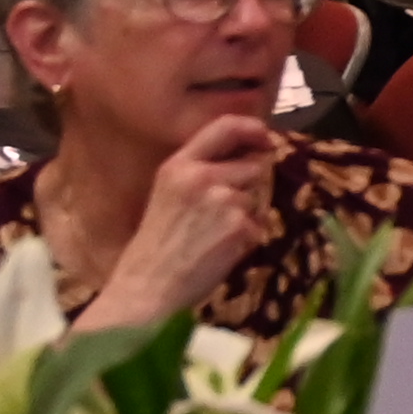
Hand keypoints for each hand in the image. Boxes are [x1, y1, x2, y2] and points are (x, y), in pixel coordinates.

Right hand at [91, 114, 288, 327]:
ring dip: (246, 215)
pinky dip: (248, 238)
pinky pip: (259, 224)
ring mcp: (223, 200)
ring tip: (214, 236)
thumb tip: (251, 154)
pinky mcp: (239, 225)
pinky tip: (221, 251)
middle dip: (247, 187)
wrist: (148, 287)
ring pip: (257, 196)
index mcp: (179, 165)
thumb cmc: (157, 245)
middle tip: (220, 214)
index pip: (224, 126)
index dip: (252, 129)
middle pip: (252, 165)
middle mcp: (201, 176)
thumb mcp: (170, 194)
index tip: (265, 139)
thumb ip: (201, 171)